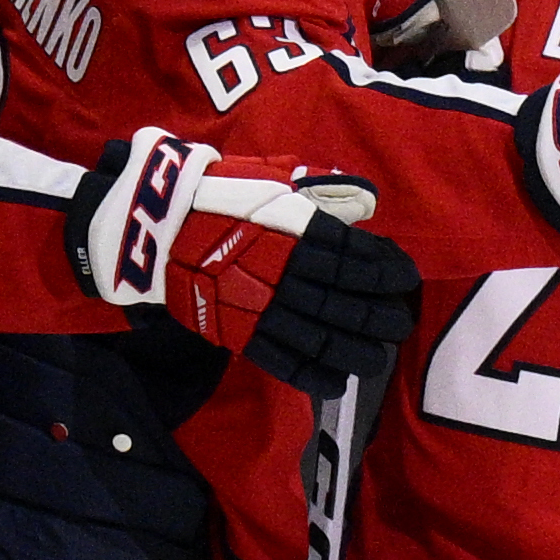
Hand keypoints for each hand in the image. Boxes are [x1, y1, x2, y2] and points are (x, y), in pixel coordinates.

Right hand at [65, 129, 421, 391]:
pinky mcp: (239, 332)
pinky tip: (337, 382)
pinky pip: (284, 361)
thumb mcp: (274, 177)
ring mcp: (263, 306)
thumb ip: (322, 192)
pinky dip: (314, 376)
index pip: (359, 258)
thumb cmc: (219, 192)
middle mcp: (288, 273)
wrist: (153, 223)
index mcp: (299, 231)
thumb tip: (366, 203)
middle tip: (400, 322)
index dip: (389, 272)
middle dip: (381, 316)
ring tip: (377, 357)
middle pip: (350, 303)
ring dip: (357, 351)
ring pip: (324, 338)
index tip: (405, 278)